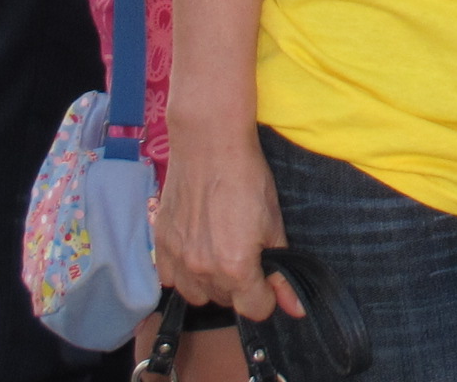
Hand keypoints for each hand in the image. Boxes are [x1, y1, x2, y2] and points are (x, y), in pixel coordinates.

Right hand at [154, 131, 303, 323]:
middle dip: (240, 286)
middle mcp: (202, 270)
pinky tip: (197, 248)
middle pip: (225, 302)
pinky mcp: (160, 246)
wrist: (210, 146)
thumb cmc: (248, 179)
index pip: (254, 309)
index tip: (268, 280)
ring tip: (221, 251)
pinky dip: (185, 272)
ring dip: (211, 282)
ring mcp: (177, 260)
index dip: (267, 297)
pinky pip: (170, 279)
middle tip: (247, 253)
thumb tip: (296, 308)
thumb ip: (281, 271)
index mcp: (236, 267)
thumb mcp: (274, 223)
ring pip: (197, 294)